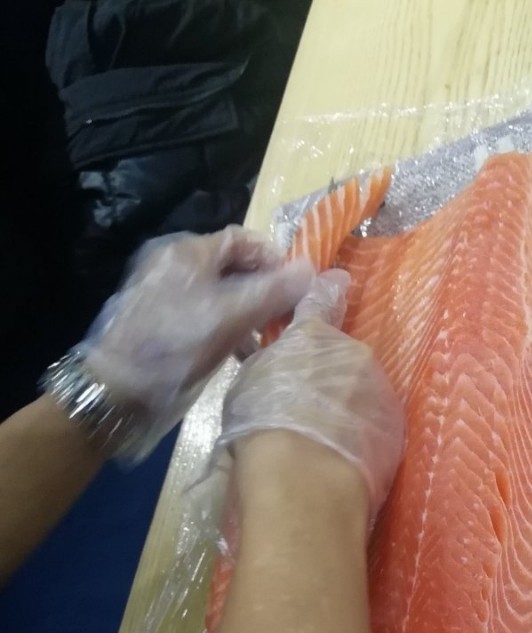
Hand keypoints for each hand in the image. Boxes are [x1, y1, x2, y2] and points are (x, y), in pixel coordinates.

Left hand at [81, 227, 316, 432]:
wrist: (118, 392)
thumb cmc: (174, 347)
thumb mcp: (230, 317)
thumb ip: (273, 292)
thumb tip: (313, 269)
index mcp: (187, 252)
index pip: (243, 239)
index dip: (275, 259)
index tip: (299, 288)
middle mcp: (176, 266)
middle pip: (234, 266)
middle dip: (266, 288)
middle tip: (291, 315)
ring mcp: (168, 295)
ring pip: (223, 294)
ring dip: (251, 311)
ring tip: (273, 337)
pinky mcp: (165, 324)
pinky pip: (208, 315)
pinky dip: (230, 328)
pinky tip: (245, 353)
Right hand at [217, 273, 404, 523]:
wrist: (305, 478)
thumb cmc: (263, 426)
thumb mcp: (247, 385)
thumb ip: (267, 365)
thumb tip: (275, 361)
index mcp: (311, 337)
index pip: (320, 302)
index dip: (326, 290)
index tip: (338, 280)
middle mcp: (353, 353)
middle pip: (342, 357)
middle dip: (329, 375)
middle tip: (308, 409)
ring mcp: (379, 389)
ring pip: (362, 391)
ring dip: (348, 407)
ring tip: (326, 442)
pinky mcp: (396, 425)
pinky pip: (376, 422)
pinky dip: (363, 434)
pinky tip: (345, 458)